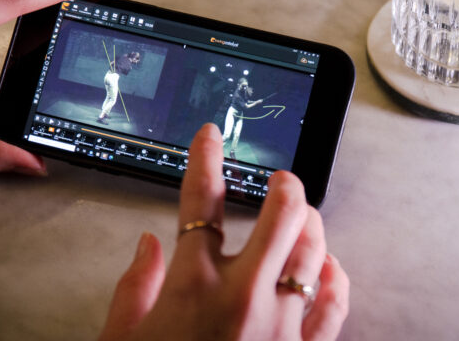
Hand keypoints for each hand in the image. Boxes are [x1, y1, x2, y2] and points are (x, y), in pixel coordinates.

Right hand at [99, 124, 348, 339]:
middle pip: (281, 215)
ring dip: (314, 226)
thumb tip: (146, 246)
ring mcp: (278, 325)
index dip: (206, 161)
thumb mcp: (120, 340)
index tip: (211, 138)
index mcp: (192, 286)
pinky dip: (338, 280)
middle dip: (286, 186)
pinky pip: (334, 306)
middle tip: (283, 179)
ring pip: (314, 253)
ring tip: (307, 215)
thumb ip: (132, 287)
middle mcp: (241, 296)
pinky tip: (333, 267)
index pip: (200, 203)